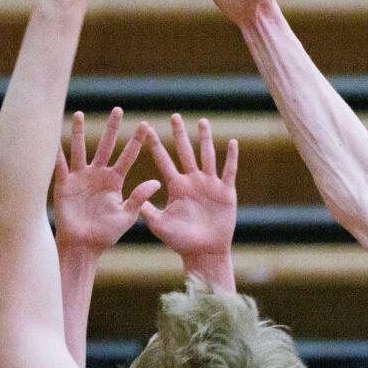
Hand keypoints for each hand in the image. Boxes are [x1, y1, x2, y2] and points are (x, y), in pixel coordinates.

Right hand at [54, 107, 160, 254]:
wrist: (84, 246)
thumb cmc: (106, 234)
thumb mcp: (126, 216)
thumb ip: (139, 197)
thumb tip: (157, 181)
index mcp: (115, 181)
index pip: (128, 157)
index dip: (136, 142)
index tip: (145, 125)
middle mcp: (98, 175)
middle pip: (106, 146)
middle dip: (112, 128)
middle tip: (119, 109)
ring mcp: (80, 178)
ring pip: (79, 149)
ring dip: (78, 132)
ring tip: (79, 114)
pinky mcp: (64, 185)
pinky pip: (59, 165)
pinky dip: (55, 153)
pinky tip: (51, 137)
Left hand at [139, 114, 237, 267]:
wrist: (205, 252)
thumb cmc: (181, 242)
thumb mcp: (160, 225)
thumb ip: (147, 209)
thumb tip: (134, 196)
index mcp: (176, 186)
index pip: (163, 160)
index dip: (154, 144)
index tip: (146, 127)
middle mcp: (192, 181)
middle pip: (185, 152)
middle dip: (179, 135)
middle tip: (174, 116)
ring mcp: (210, 185)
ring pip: (207, 156)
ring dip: (205, 139)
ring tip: (202, 121)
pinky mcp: (225, 192)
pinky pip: (229, 171)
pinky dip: (231, 157)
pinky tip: (233, 143)